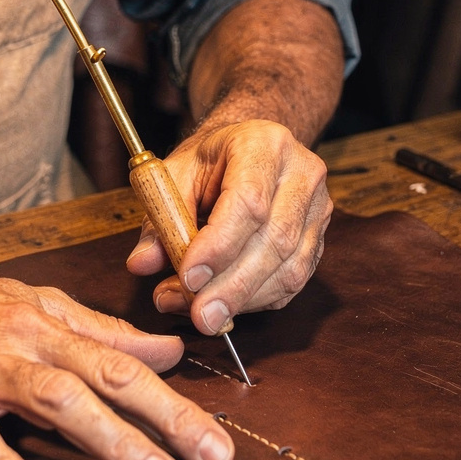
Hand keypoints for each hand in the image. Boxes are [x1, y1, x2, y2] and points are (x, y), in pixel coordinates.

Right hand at [0, 257, 234, 459]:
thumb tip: (169, 350)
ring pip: (55, 401)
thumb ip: (101, 332)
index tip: (221, 443)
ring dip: (110, 441)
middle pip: (106, 379)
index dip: (178, 402)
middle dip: (166, 422)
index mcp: (48, 322)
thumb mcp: (31, 306)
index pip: (126, 362)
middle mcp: (22, 343)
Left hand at [124, 118, 332, 335]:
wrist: (250, 151)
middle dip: (231, 287)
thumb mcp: (175, 174)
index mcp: (264, 145)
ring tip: (198, 311)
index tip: (188, 278)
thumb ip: (158, 218)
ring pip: (289, 270)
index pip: (249, 202)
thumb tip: (142, 262)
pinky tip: (225, 304)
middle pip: (274, 241)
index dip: (219, 246)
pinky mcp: (318, 239)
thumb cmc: (212, 161)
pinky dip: (256, 301)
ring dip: (241, 300)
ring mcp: (317, 209)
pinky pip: (292, 283)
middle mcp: (301, 174)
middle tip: (197, 315)